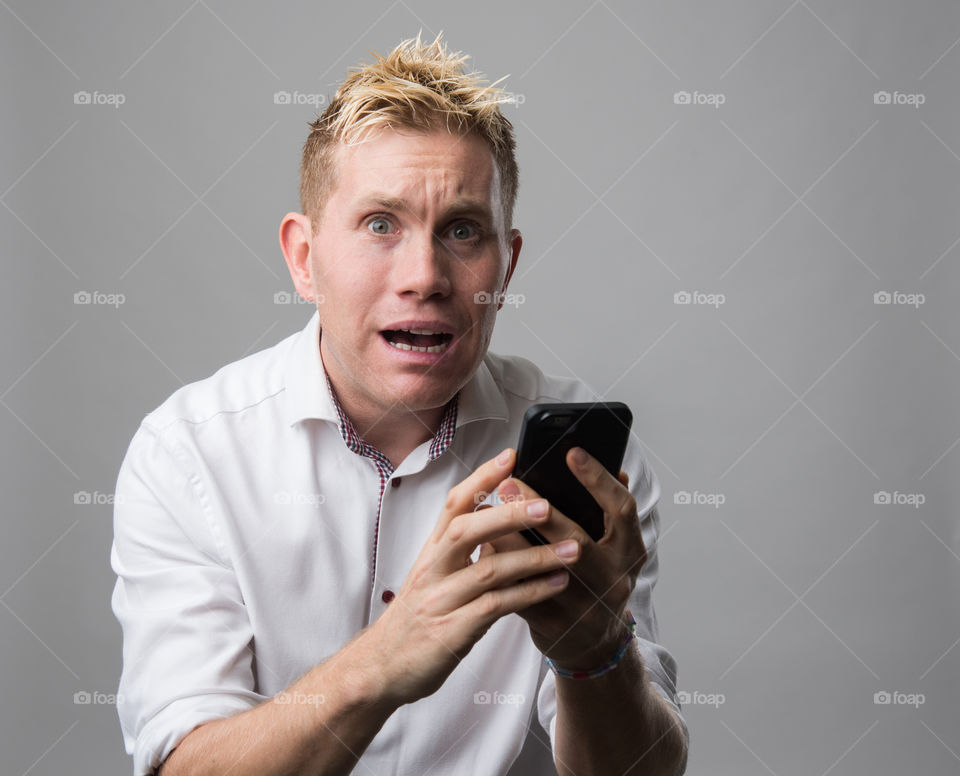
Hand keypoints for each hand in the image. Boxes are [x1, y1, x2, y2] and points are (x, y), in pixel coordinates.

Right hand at [363, 448, 582, 705]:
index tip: (511, 455)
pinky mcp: (452, 631)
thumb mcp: (435, 576)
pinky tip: (557, 585)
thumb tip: (501, 517)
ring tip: (572, 549)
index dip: (481, 477)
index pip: (454, 504)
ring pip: (488, 570)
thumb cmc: (415, 618)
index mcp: (431, 551)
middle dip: (509, 514)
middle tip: (547, 505)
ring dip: (534, 558)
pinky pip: (496, 607)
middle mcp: (433, 570)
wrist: (380, 667)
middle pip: (468, 530)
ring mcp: (441, 600)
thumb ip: (465, 550)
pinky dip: (530, 594)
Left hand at [479, 447, 647, 670]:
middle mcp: (612, 580)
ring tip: (488, 511)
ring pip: (541, 568)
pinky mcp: (554, 625)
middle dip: (540, 510)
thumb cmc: (598, 580)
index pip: (621, 509)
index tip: (572, 453)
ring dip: (511, 538)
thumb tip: (614, 468)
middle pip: (577, 540)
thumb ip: (611, 512)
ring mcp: (584, 606)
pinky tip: (485, 546)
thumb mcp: (616, 548)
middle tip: (510, 483)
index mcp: (629, 552)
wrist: (594, 645)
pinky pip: (520, 592)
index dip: (599, 480)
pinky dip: (501, 567)